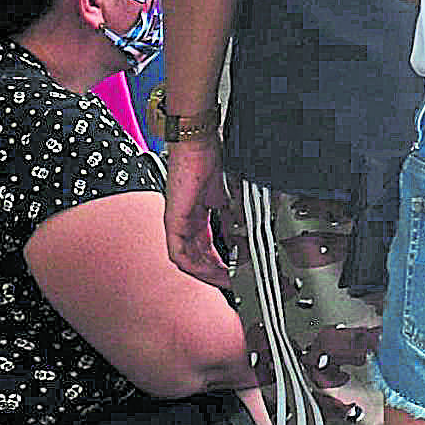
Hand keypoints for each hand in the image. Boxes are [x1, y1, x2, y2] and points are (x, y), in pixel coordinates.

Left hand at [162, 140, 234, 287]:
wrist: (199, 142)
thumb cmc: (211, 158)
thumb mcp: (230, 194)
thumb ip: (235, 217)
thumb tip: (250, 235)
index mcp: (197, 216)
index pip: (207, 248)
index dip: (221, 263)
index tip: (237, 271)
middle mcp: (184, 222)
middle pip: (197, 258)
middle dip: (216, 273)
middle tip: (233, 282)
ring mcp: (177, 223)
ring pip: (188, 261)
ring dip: (206, 273)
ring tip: (225, 280)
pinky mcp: (174, 221)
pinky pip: (180, 254)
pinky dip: (195, 266)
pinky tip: (209, 271)